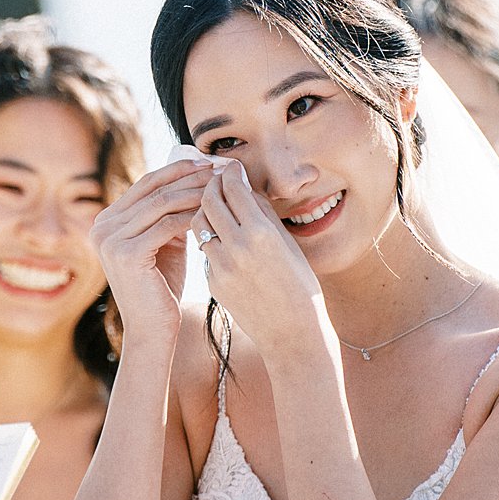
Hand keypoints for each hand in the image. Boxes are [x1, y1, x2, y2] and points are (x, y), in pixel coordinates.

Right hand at [92, 155, 215, 343]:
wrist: (153, 330)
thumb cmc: (162, 288)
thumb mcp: (162, 243)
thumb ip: (168, 214)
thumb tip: (195, 177)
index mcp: (106, 221)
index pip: (146, 184)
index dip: (178, 170)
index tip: (208, 164)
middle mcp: (102, 227)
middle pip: (154, 189)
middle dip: (190, 176)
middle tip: (220, 170)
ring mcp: (110, 240)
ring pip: (162, 203)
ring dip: (196, 192)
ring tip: (221, 188)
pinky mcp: (126, 253)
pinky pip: (168, 224)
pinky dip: (193, 216)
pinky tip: (214, 213)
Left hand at [193, 160, 326, 359]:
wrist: (292, 332)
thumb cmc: (299, 284)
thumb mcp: (287, 242)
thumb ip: (263, 213)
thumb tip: (245, 187)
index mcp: (261, 232)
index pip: (234, 187)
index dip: (229, 172)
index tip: (230, 168)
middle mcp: (237, 246)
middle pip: (209, 200)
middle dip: (212, 186)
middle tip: (217, 181)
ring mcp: (221, 265)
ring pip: (199, 223)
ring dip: (204, 211)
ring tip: (215, 208)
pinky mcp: (212, 282)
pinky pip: (205, 250)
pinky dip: (211, 239)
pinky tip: (221, 239)